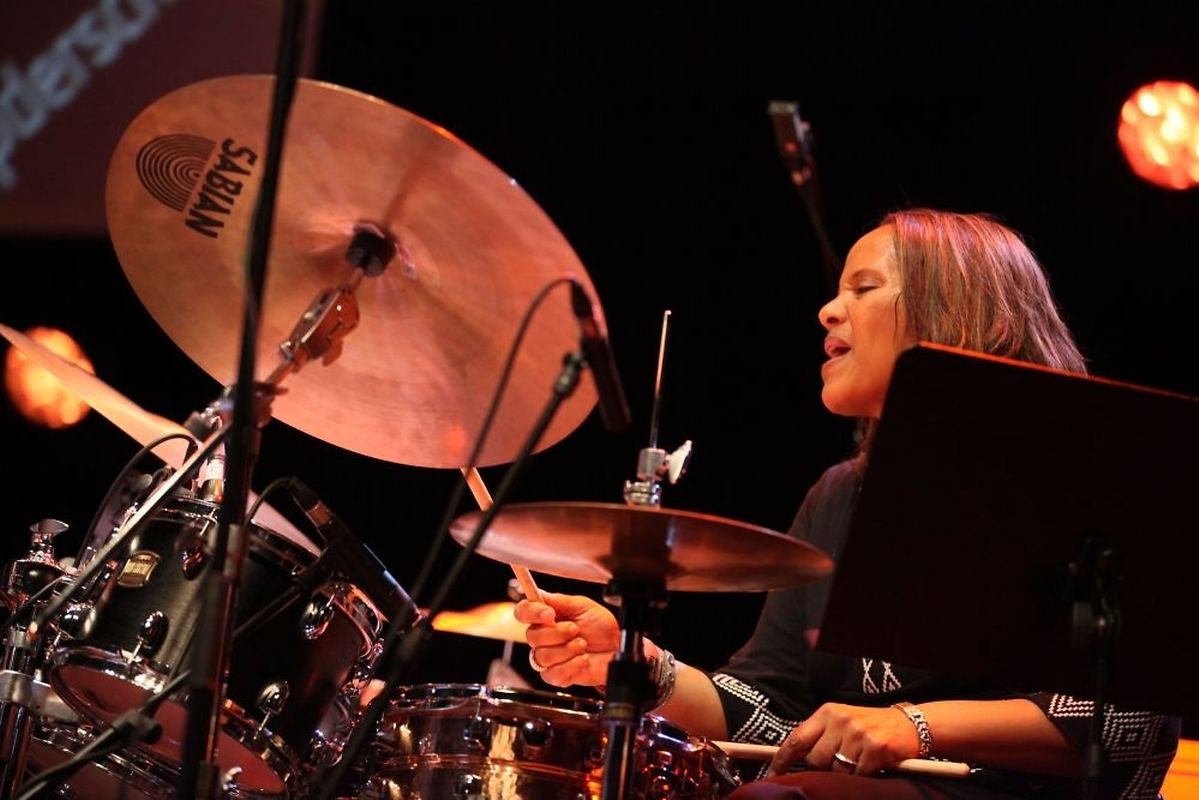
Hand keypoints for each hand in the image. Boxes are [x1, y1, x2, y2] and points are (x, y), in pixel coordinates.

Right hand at [513, 592, 619, 686]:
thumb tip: (539, 594)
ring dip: (567, 650)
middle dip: (557, 633)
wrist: (615, 649)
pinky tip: (582, 660)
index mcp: (547, 617)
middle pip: (531, 636)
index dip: (531, 612)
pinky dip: (572, 665)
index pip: (523, 611)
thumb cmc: (601, 627)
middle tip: (575, 630)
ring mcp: (548, 657)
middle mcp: (544, 637)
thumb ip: (560, 601)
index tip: (549, 614)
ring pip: (542, 656)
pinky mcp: (556, 675)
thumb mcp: (584, 606)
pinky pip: (553, 673)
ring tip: (582, 645)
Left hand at [767, 703, 918, 776]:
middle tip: (838, 764)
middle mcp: (841, 720)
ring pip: (836, 770)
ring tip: (857, 762)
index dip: (782, 759)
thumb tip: (791, 761)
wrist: (907, 724)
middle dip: (822, 769)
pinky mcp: (876, 747)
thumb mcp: (841, 723)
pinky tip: (871, 765)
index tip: (773, 775)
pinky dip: (863, 776)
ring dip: (844, 774)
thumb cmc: (869, 727)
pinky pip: (858, 775)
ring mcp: (858, 733)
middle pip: (815, 760)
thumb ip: (819, 737)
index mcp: (827, 712)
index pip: (797, 738)